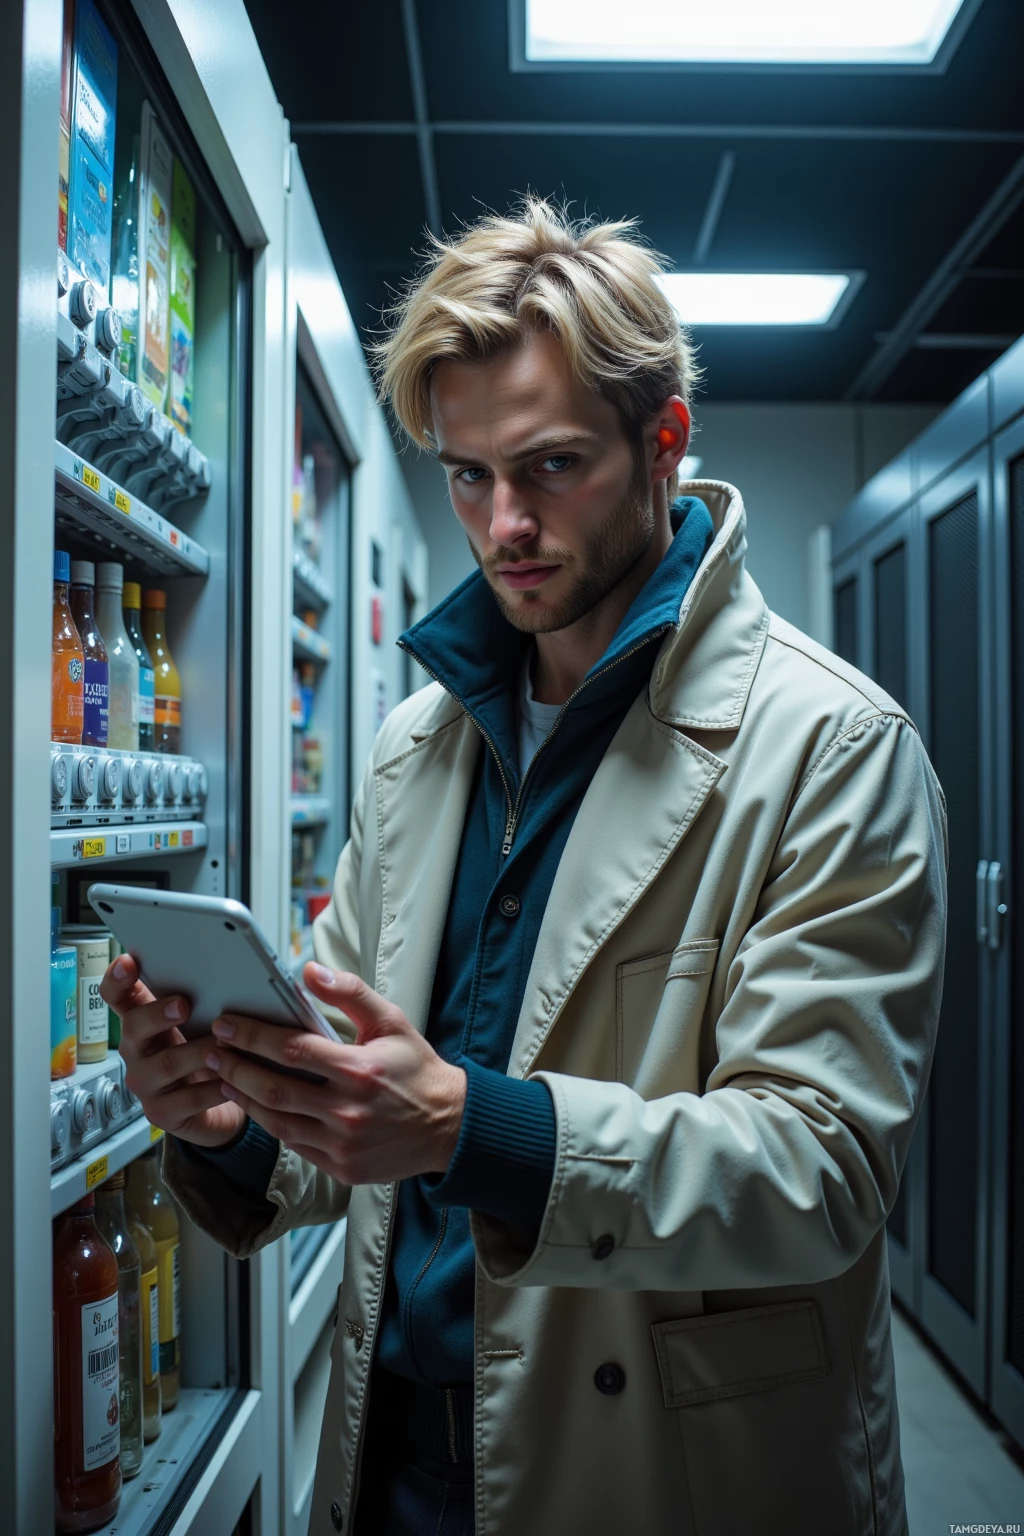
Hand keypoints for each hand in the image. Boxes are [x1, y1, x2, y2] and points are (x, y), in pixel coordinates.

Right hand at [100, 953, 247, 1148]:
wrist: (215, 1109)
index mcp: (142, 1023)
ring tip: (226, 1044)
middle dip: (157, 1014)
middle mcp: (137, 1052)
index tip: (128, 962)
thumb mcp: (198, 1025)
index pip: (116, 998)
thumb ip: (201, 1000)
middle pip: (133, 1027)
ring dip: (199, 1051)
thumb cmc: (204, 1057)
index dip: (117, 980)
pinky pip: (188, 1099)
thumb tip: (227, 970)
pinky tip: (232, 1082)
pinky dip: (214, 1088)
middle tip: (183, 1005)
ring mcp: (146, 1084)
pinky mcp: (162, 1113)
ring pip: (167, 1064)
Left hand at [203, 964, 466, 1184]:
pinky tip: (256, 1106)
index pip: (292, 1049)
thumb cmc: (417, 1069)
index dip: (252, 1035)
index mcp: (360, 1070)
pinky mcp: (341, 1167)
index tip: (227, 1024)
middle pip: (274, 1088)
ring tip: (223, 1078)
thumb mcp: (391, 1021)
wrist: (449, 1125)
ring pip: (277, 1121)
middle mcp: (348, 1110)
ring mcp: (343, 1143)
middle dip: (235, 1067)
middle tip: (212, 1050)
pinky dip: (270, 1124)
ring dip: (245, 1098)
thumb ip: (350, 993)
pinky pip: (294, 1145)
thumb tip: (309, 970)